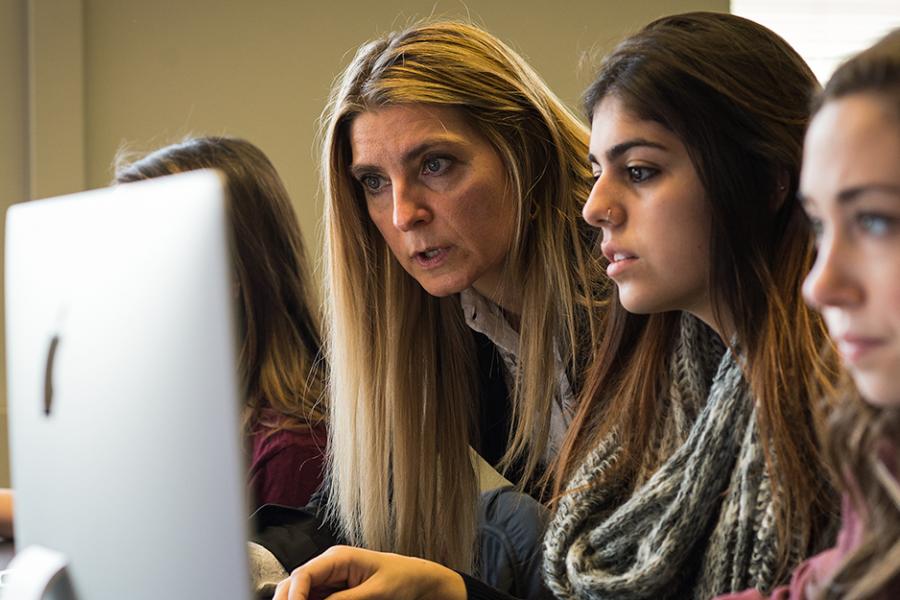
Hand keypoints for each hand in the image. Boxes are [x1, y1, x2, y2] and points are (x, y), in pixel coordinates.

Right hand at [271, 545, 466, 599]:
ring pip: (301, 594)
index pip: (303, 575)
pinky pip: (315, 599)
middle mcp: (330, 566)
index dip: (293, 597)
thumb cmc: (403, 581)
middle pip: (294, 584)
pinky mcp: (336, 591)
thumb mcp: (373, 594)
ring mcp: (331, 579)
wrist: (420, 581)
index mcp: (339, 558)